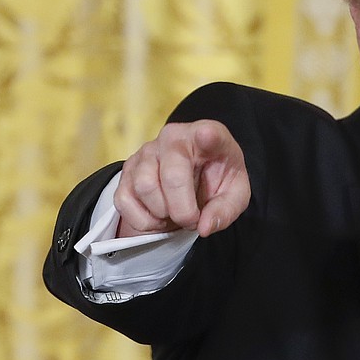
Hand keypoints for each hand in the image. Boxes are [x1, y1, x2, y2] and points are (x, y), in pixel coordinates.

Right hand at [113, 120, 250, 238]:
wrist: (194, 176)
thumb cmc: (217, 180)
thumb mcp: (235, 195)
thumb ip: (225, 211)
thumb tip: (204, 227)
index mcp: (209, 135)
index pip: (208, 133)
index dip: (207, 136)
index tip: (207, 135)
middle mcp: (174, 136)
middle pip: (172, 175)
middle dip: (182, 210)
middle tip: (192, 220)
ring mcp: (146, 151)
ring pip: (145, 188)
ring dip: (162, 214)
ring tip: (175, 213)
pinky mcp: (127, 169)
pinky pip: (124, 200)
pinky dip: (143, 219)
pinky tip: (158, 215)